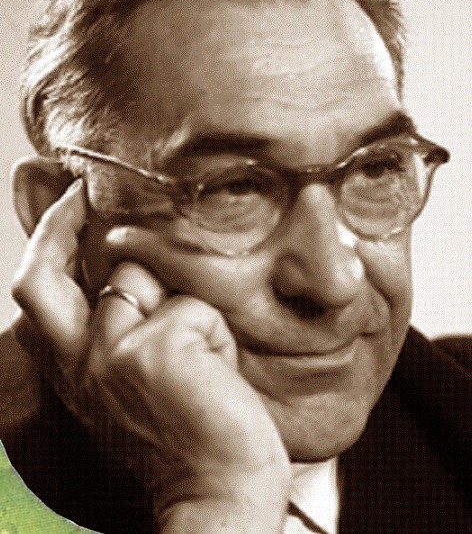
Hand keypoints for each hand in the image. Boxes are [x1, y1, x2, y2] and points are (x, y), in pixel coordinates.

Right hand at [12, 179, 289, 532]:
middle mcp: (81, 361)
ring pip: (139, 277)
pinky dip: (216, 336)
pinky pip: (194, 308)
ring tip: (204, 359)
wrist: (218, 498)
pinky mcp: (156, 349)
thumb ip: (123, 335)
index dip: (47, 244)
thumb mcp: (136, 386)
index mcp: (75, 371)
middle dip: (56, 222)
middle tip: (80, 192)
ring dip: (180, 306)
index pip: (36, 296)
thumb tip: (131, 277)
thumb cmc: (188, 441)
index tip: (70, 204)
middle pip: (38, 276)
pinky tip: (220, 374)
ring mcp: (113, 353)